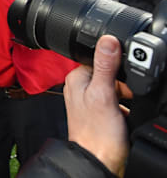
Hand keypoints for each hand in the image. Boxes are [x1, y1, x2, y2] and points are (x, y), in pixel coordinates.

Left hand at [64, 35, 128, 175]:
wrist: (99, 160)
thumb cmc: (97, 133)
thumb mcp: (104, 94)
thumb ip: (106, 66)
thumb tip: (108, 39)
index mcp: (76, 77)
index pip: (100, 58)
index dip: (117, 68)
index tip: (122, 83)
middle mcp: (79, 86)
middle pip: (110, 72)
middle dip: (122, 85)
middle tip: (122, 99)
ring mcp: (89, 100)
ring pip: (116, 87)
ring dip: (125, 96)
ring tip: (120, 110)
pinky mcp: (99, 111)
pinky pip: (117, 101)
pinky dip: (124, 106)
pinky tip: (123, 116)